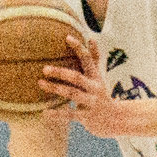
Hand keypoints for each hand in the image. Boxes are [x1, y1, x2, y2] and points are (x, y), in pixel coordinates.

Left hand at [38, 36, 156, 138]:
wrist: (115, 119)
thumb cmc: (101, 94)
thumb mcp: (98, 76)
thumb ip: (94, 59)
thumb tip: (91, 38)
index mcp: (96, 76)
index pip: (88, 59)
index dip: (79, 48)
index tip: (67, 37)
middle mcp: (95, 88)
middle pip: (77, 78)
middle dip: (61, 73)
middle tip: (44, 69)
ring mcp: (91, 103)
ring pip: (72, 94)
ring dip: (56, 89)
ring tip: (40, 83)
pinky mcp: (87, 117)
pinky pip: (70, 115)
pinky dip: (57, 114)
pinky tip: (45, 112)